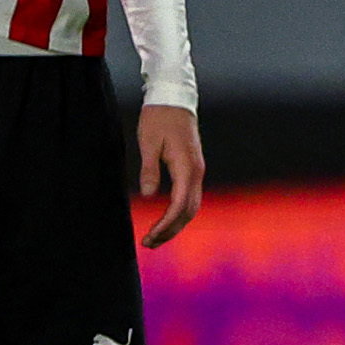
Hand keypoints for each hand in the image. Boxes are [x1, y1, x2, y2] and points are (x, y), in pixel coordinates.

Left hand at [136, 102, 203, 247]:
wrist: (173, 100)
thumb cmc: (158, 119)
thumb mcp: (148, 143)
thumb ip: (149, 169)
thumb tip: (150, 196)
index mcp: (187, 168)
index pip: (179, 205)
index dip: (165, 224)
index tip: (149, 237)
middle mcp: (197, 172)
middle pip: (189, 211)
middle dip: (170, 230)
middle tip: (149, 244)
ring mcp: (197, 171)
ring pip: (191, 206)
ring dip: (175, 224)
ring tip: (155, 237)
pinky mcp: (192, 168)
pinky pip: (189, 197)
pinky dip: (179, 212)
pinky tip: (166, 219)